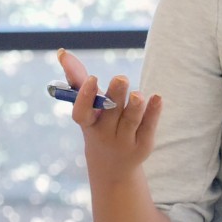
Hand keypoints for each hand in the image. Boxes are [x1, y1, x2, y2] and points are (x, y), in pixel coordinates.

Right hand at [58, 48, 162, 184]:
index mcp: (88, 123)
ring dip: (135, 106)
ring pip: (131, 120)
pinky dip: (153, 112)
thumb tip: (63, 52)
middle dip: (115, 95)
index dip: (86, 97)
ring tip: (137, 94)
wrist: (112, 168)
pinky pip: (149, 126)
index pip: (82, 112)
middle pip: (111, 113)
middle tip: (121, 78)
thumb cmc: (98, 126)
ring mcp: (124, 140)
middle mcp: (105, 133)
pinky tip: (157, 97)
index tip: (93, 78)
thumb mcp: (87, 108)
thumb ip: (78, 80)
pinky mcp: (143, 144)